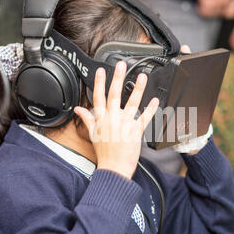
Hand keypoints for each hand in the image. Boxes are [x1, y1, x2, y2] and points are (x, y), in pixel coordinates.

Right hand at [74, 62, 158, 179]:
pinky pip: (144, 118)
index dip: (99, 83)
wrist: (113, 168)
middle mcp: (112, 119)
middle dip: (117, 78)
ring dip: (137, 89)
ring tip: (142, 77)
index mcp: (101, 119)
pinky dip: (151, 109)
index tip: (101, 71)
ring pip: (132, 103)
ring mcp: (124, 125)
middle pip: (114, 95)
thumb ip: (87, 119)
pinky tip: (155, 100)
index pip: (98, 97)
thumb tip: (78, 109)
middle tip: (121, 65)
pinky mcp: (136, 132)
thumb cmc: (104, 153)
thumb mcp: (92, 134)